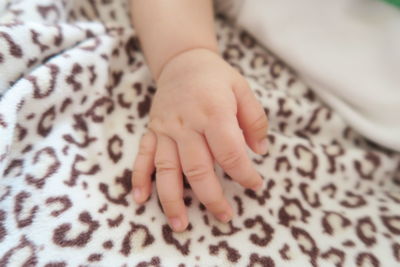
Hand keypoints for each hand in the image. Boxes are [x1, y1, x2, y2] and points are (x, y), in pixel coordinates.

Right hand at [131, 48, 267, 231]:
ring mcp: (166, 130)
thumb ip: (254, 120)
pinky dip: (140, 178)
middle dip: (212, 198)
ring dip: (173, 201)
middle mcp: (187, 124)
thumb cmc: (216, 77)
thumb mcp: (243, 89)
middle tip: (225, 216)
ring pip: (167, 170)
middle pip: (198, 169)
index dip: (244, 174)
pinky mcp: (152, 131)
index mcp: (214, 112)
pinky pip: (143, 156)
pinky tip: (140, 199)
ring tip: (181, 226)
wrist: (182, 61)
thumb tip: (260, 151)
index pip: (230, 153)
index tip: (254, 185)